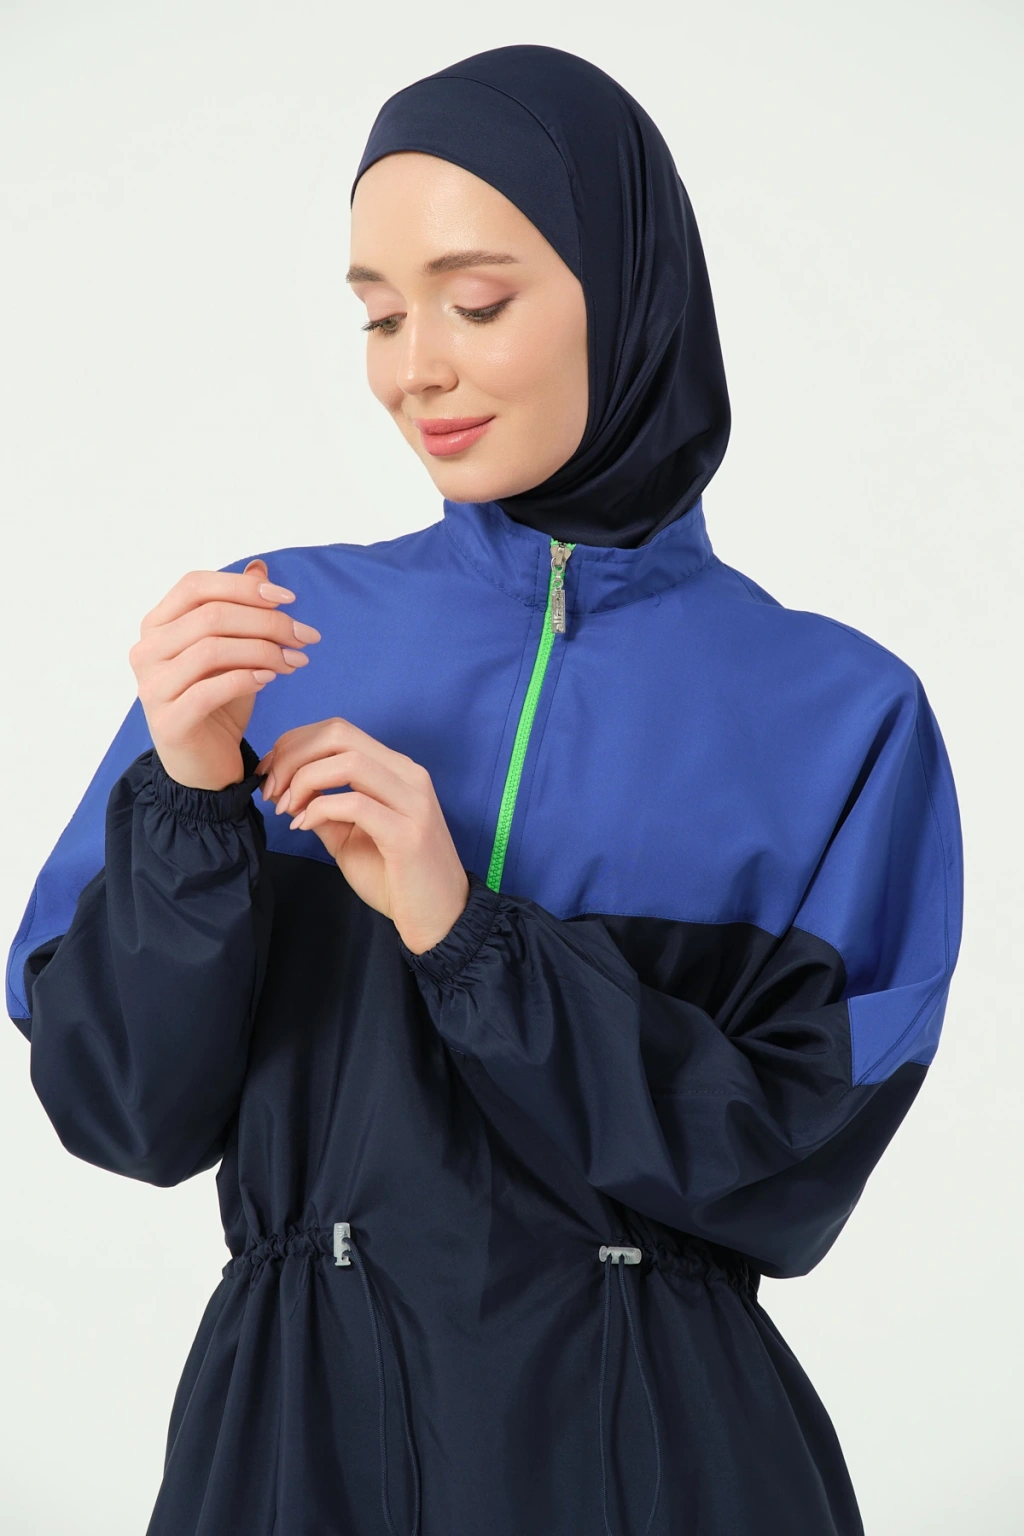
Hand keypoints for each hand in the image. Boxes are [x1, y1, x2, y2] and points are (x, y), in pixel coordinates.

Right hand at [130, 559, 320, 789]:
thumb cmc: (218, 705)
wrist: (204, 767)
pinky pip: (211, 688)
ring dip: (265, 650)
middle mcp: (146, 651)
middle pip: (211, 616)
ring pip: (213, 648)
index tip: (289, 600)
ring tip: (296, 661)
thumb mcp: (234, 652)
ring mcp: (152, 687)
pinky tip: (272, 678)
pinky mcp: (169, 720)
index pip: (196, 586)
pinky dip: (247, 678)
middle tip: (304, 636)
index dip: (244, 587)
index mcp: (156, 626)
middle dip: (267, 622)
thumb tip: (260, 567)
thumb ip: (241, 610)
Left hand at [256, 717, 470, 953]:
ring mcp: (412, 801)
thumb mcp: (349, 837)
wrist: (439, 918)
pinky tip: (304, 827)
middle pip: (339, 735)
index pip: (338, 731)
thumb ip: (324, 808)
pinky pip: (355, 804)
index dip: (294, 744)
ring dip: (303, 780)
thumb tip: (287, 790)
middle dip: (292, 756)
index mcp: (395, 769)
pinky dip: (319, 809)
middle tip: (272, 791)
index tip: (268, 774)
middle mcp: (407, 775)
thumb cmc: (396, 878)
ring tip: (287, 809)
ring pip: (347, 761)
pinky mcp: (407, 833)